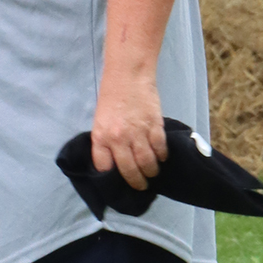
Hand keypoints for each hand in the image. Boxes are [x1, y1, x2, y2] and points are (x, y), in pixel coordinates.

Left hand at [91, 73, 165, 190]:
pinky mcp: (155, 126)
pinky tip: (161, 157)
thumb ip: (106, 140)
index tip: (118, 182)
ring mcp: (138, 133)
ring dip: (151, 172)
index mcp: (101, 137)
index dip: (112, 178)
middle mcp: (118, 139)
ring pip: (147, 163)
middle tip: (141, 186)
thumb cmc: (112, 96)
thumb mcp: (101, 120)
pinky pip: (160, 149)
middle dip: (137, 182)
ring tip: (153, 173)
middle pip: (129, 170)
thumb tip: (116, 159)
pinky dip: (162, 156)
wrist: (128, 75)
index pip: (104, 167)